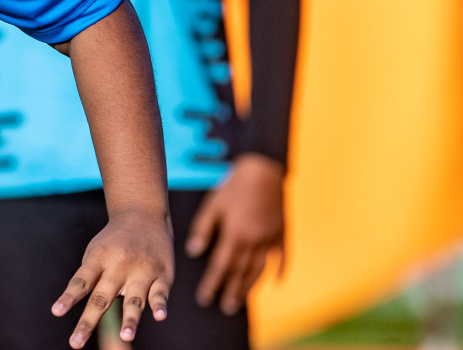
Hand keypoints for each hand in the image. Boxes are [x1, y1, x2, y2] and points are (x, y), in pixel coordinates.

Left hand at [53, 207, 172, 346]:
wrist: (143, 215)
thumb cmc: (114, 243)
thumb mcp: (97, 253)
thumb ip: (92, 280)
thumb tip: (89, 314)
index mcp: (98, 260)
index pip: (80, 282)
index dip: (68, 297)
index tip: (56, 312)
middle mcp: (118, 266)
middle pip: (101, 297)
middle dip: (88, 321)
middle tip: (76, 342)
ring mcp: (141, 271)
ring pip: (134, 299)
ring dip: (130, 319)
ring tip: (125, 337)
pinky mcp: (162, 275)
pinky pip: (160, 293)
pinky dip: (160, 305)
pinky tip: (160, 316)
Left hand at [187, 152, 285, 313]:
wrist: (265, 169)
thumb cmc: (234, 185)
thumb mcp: (214, 204)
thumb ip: (203, 229)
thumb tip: (194, 251)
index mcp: (235, 235)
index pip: (221, 266)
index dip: (212, 284)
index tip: (205, 298)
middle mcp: (254, 242)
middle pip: (241, 273)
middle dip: (231, 291)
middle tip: (226, 307)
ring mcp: (271, 239)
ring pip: (260, 270)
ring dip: (250, 287)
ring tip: (242, 300)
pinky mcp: (282, 233)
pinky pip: (282, 257)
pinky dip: (280, 271)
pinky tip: (276, 282)